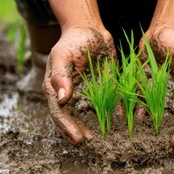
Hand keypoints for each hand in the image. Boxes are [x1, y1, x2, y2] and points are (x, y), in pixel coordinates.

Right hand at [43, 26, 115, 145]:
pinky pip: (104, 105)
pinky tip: (118, 122)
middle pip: (71, 119)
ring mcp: (84, 93)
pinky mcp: (99, 89)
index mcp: (55, 88)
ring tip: (101, 140)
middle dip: (78, 133)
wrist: (90, 30)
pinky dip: (110, 115)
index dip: (67, 127)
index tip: (78, 138)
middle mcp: (68, 94)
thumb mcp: (63, 55)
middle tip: (89, 144)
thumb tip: (61, 99)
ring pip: (86, 116)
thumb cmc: (73, 41)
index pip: (59, 113)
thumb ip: (60, 76)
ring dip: (92, 128)